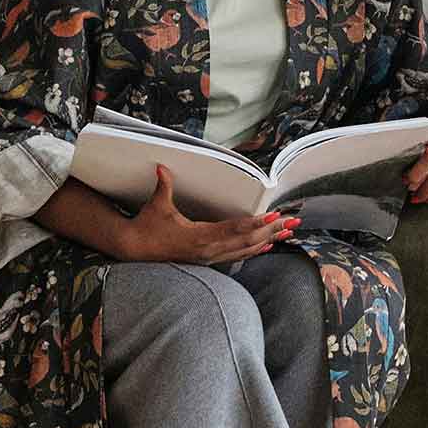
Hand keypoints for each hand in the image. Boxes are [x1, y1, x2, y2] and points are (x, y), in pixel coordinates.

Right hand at [115, 164, 298, 263]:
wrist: (135, 250)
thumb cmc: (147, 227)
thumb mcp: (157, 205)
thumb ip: (163, 186)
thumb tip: (163, 168)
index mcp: (199, 237)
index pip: (234, 229)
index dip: (255, 223)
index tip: (273, 216)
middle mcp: (209, 250)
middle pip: (248, 241)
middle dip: (272, 231)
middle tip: (292, 221)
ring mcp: (210, 257)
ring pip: (246, 249)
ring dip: (268, 240)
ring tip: (287, 231)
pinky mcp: (209, 259)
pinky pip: (238, 255)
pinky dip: (255, 249)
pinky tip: (267, 244)